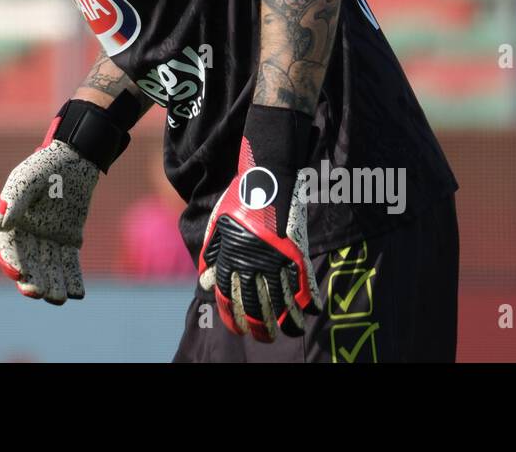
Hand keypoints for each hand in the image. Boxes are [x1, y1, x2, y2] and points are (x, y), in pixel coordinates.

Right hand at [0, 139, 99, 304]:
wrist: (75, 158)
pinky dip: (73, 279)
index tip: (20, 274)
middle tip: (40, 293)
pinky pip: (70, 263)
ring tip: (59, 298)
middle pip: (29, 264)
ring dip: (53, 284)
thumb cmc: (45, 166)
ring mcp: (49, 239)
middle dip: (33, 281)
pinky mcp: (69, 239)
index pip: (9, 248)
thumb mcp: (27, 179)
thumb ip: (14, 200)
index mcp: (13, 222)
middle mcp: (29, 235)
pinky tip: (77, 293)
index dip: (11, 262)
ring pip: (50, 268)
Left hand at [198, 133, 321, 341]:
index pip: (229, 298)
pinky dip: (307, 300)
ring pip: (281, 300)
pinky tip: (310, 313)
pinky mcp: (295, 251)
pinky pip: (303, 283)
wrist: (266, 177)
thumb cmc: (239, 201)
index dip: (234, 317)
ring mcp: (275, 258)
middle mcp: (251, 262)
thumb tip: (205, 283)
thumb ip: (211, 255)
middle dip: (260, 327)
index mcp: (230, 257)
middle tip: (266, 338)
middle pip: (255, 305)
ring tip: (289, 333)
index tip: (239, 329)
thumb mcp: (217, 226)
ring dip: (286, 321)